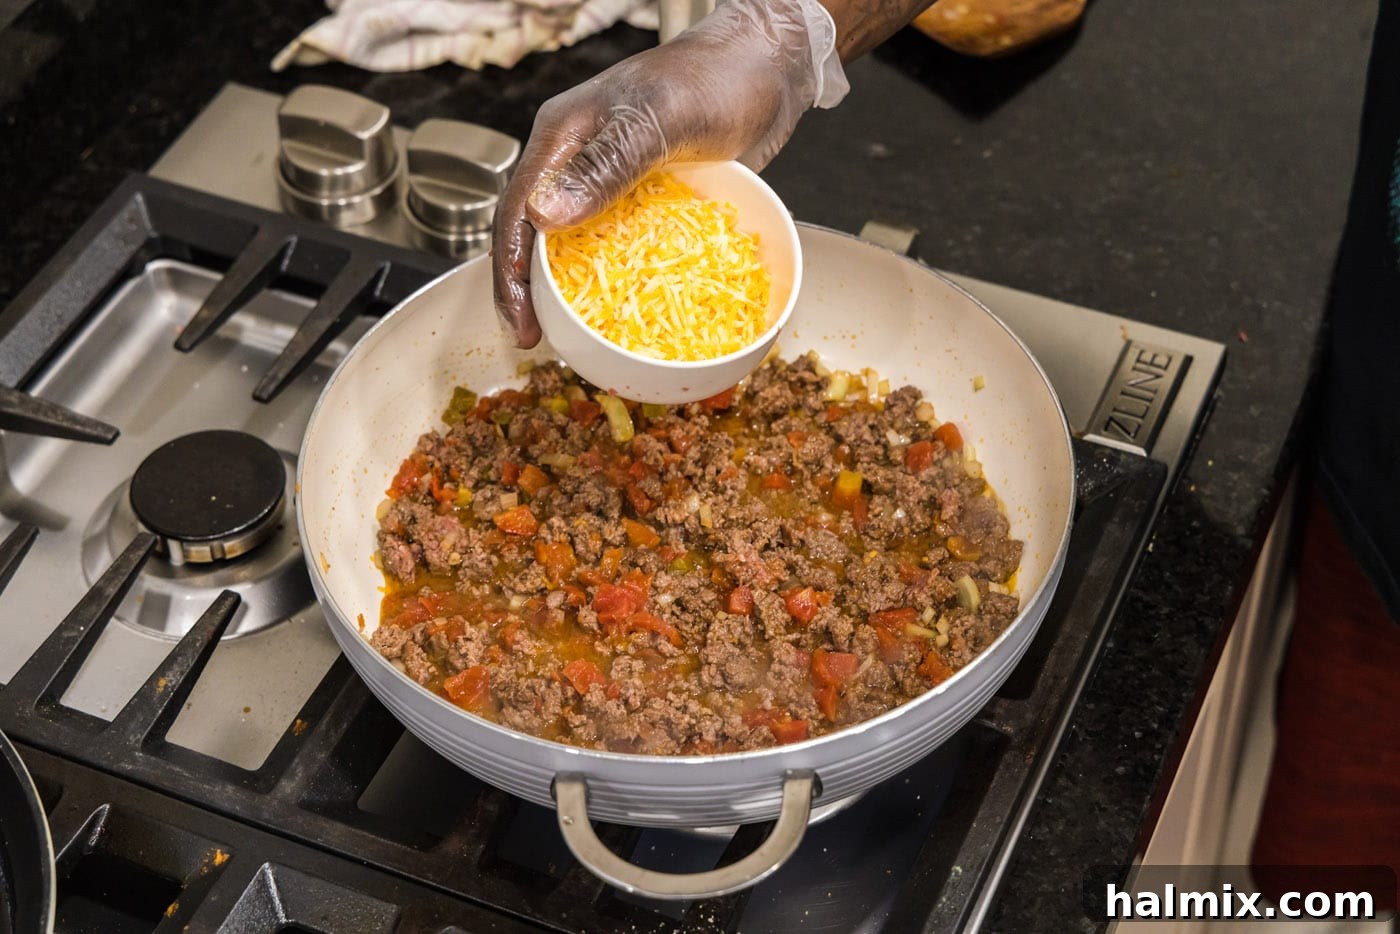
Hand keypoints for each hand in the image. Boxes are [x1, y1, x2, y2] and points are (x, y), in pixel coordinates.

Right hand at [492, 0, 847, 347]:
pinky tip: (622, 309)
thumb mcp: (663, 119)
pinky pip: (615, 243)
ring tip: (569, 335)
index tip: (521, 324)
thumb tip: (548, 216)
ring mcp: (611, 180)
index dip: (510, 272)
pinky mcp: (644, 196)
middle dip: (528, 290)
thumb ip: (608, 162)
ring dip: (565, 290)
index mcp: (564, 136)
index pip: (518, 210)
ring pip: (571, 242)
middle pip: (535, 233)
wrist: (767, 69)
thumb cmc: (718, 79)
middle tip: (535, 340)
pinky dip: (612, 278)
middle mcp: (577, 159)